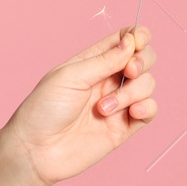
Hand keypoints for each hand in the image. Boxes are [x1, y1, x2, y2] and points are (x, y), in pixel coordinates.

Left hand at [2, 25, 158, 185]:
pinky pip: (150, 110)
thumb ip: (103, 60)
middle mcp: (107, 79)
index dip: (137, 36)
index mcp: (91, 61)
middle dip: (143, 61)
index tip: (138, 41)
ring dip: (133, 92)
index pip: (124, 39)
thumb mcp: (70, 76)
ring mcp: (117, 102)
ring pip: (147, 84)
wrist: (36, 150)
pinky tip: (132, 112)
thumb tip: (131, 41)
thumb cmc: (44, 109)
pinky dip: (147, 107)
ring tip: (103, 108)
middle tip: (128, 72)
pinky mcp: (125, 126)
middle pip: (143, 58)